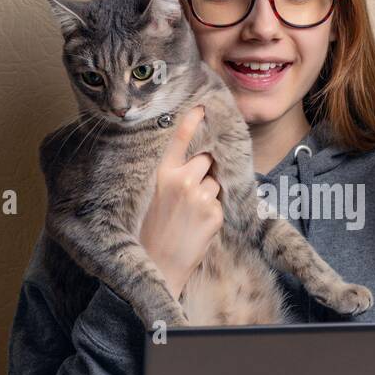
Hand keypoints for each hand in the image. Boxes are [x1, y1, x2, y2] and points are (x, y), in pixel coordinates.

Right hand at [139, 105, 222, 298]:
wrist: (159, 266)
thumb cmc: (153, 233)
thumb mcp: (155, 198)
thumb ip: (174, 178)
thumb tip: (202, 164)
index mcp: (162, 175)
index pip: (180, 140)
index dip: (192, 121)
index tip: (203, 107)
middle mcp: (181, 180)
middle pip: (206, 159)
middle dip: (206, 169)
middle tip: (192, 191)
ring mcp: (199, 196)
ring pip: (215, 182)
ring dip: (210, 193)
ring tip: (191, 215)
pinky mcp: (214, 212)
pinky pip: (220, 204)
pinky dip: (214, 213)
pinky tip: (198, 227)